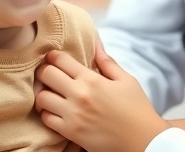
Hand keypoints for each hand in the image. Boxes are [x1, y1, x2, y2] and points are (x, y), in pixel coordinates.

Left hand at [36, 41, 169, 151]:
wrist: (143, 141)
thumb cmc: (136, 109)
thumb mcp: (126, 80)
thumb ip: (107, 61)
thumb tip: (95, 42)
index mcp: (92, 79)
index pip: (60, 60)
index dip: (53, 56)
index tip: (53, 58)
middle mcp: (79, 95)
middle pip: (46, 75)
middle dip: (45, 72)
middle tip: (50, 74)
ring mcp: (73, 115)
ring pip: (41, 98)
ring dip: (44, 93)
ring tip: (52, 93)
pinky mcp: (70, 132)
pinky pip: (46, 119)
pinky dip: (47, 114)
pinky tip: (56, 111)